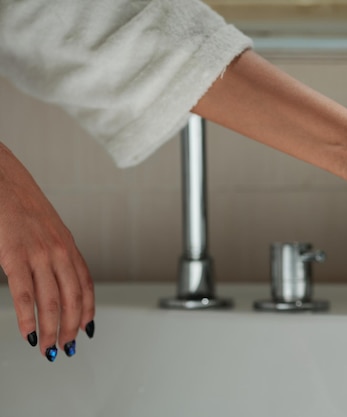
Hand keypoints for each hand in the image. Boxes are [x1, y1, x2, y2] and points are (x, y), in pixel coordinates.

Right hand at [0, 143, 93, 360]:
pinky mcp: (14, 255)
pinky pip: (24, 293)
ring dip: (52, 329)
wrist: (4, 180)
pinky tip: (28, 334)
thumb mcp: (49, 230)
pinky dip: (27, 318)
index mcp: (68, 246)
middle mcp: (59, 251)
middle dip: (72, 327)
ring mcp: (38, 253)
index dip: (88, 310)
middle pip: (73, 298)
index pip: (86, 285)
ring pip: (52, 301)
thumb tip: (57, 279)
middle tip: (67, 347)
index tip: (87, 329)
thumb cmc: (23, 205)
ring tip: (49, 348)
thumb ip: (56, 254)